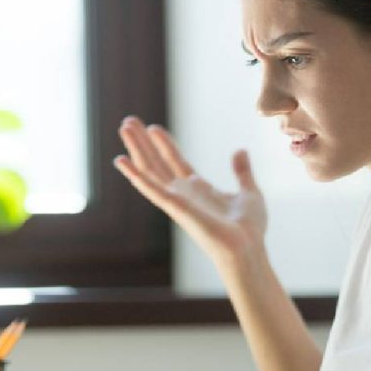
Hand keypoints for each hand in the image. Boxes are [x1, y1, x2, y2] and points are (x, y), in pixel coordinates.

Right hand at [113, 116, 267, 268]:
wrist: (247, 248)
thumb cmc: (249, 230)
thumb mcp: (249, 192)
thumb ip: (242, 172)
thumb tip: (240, 150)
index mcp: (199, 190)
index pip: (175, 162)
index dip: (164, 144)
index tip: (153, 128)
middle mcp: (183, 194)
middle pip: (157, 163)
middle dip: (142, 142)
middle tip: (128, 122)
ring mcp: (177, 200)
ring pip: (150, 170)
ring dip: (136, 149)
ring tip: (124, 127)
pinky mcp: (175, 207)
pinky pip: (151, 189)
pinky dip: (135, 175)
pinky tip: (120, 160)